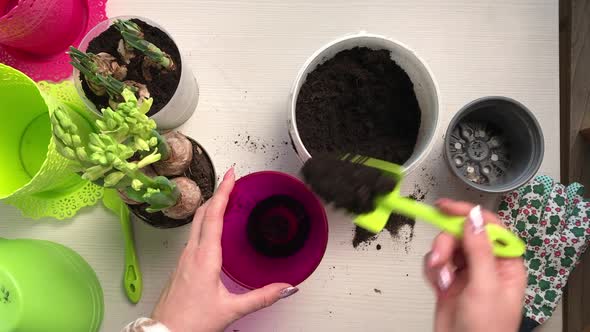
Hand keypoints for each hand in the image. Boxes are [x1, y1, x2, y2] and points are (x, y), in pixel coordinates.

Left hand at [152, 168, 298, 331]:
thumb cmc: (191, 323)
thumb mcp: (231, 309)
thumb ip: (261, 297)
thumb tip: (285, 288)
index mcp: (204, 258)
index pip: (213, 215)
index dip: (223, 192)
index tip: (231, 175)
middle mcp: (190, 254)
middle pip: (202, 213)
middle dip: (217, 193)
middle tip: (230, 181)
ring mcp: (183, 259)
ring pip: (195, 224)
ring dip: (210, 208)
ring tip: (224, 201)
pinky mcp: (180, 267)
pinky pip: (193, 236)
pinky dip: (205, 224)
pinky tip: (212, 230)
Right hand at [424, 199, 525, 331]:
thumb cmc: (486, 330)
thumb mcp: (485, 286)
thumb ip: (479, 250)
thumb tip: (473, 218)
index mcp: (505, 263)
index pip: (488, 226)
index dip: (468, 213)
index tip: (446, 207)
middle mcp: (486, 264)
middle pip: (462, 234)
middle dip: (447, 243)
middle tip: (440, 258)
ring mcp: (466, 272)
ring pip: (447, 246)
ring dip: (438, 258)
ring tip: (440, 277)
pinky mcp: (449, 281)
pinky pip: (436, 261)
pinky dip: (432, 270)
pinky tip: (437, 284)